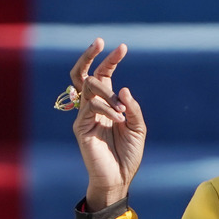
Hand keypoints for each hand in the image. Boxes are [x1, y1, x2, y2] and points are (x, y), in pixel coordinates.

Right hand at [70, 38, 146, 209]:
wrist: (120, 177)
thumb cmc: (129, 153)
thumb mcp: (138, 126)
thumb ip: (132, 107)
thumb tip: (123, 88)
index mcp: (108, 103)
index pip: (104, 75)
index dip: (110, 60)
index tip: (122, 47)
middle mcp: (94, 106)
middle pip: (84, 75)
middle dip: (89, 56)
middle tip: (99, 41)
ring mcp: (85, 116)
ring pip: (88, 88)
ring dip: (107, 93)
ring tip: (122, 111)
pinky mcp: (81, 127)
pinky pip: (90, 107)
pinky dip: (107, 109)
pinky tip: (118, 119)